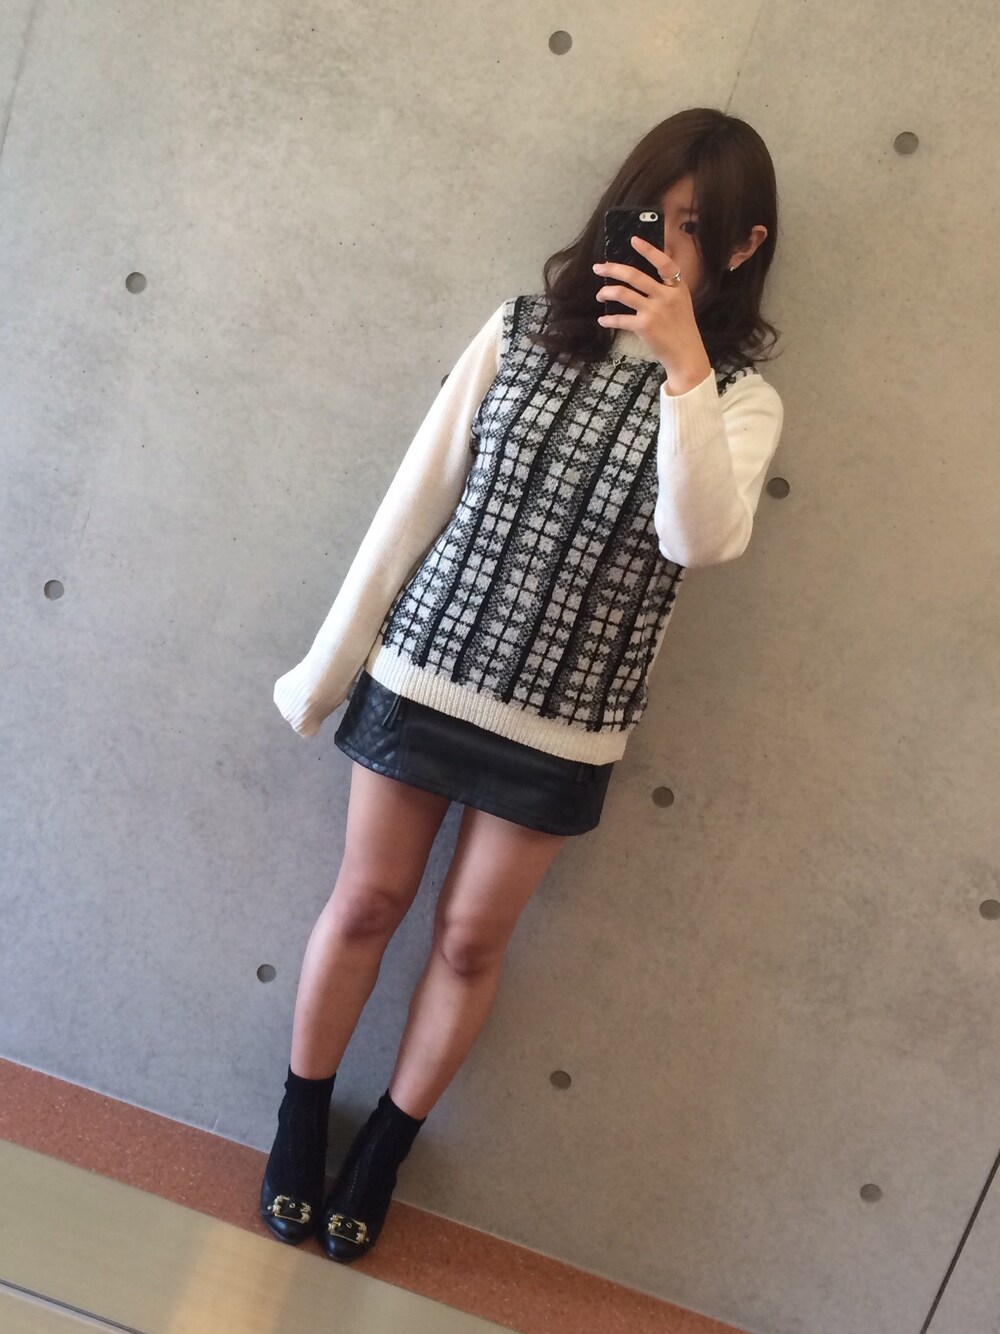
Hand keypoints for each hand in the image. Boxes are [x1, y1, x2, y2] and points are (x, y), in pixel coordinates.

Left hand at [593, 236, 710, 384]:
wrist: (686, 355)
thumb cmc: (682, 329)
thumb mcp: (682, 302)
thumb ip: (669, 287)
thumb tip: (650, 271)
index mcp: (677, 287)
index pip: (663, 263)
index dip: (648, 250)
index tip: (633, 240)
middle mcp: (666, 296)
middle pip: (635, 276)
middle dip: (612, 269)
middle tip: (598, 268)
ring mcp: (655, 311)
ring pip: (623, 294)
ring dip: (606, 292)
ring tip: (599, 294)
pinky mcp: (644, 326)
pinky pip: (620, 318)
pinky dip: (608, 319)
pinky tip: (603, 319)